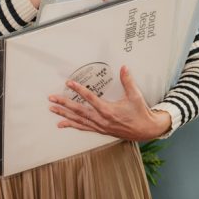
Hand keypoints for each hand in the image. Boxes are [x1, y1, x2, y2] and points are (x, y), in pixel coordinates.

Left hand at [47, 66, 171, 141]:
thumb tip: (124, 68)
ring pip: (78, 120)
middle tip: (52, 98)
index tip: (69, 83)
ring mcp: (100, 126)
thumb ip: (128, 81)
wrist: (146, 130)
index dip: (79, 90)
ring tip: (52, 109)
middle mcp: (102, 120)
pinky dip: (71, 125)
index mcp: (109, 110)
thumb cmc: (140, 113)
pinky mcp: (100, 130)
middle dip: (64, 103)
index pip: (90, 98)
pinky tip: (61, 124)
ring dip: (64, 114)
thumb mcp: (135, 96)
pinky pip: (83, 127)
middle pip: (79, 110)